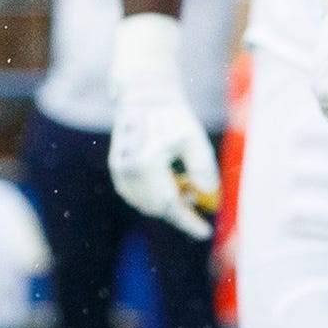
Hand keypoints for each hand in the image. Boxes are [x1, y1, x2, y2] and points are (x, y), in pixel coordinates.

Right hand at [109, 14, 220, 236]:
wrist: (144, 96)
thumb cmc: (172, 115)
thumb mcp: (194, 140)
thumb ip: (202, 169)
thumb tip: (209, 195)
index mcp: (147, 164)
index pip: (169, 205)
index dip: (188, 221)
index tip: (205, 231)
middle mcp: (128, 171)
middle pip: (156, 207)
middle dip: (180, 209)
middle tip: (200, 199)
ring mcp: (119, 171)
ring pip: (146, 202)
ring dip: (167, 202)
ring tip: (187, 185)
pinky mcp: (117, 168)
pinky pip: (137, 194)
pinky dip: (155, 194)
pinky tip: (172, 181)